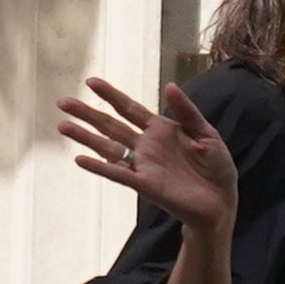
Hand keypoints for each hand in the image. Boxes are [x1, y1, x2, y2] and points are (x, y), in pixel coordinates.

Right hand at [57, 78, 237, 237]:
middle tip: (63, 102)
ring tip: (62, 126)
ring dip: (85, 137)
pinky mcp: (145, 185)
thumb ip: (186, 111)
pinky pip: (118, 174)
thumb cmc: (216, 167)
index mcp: (160, 129)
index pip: (130, 108)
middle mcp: (146, 146)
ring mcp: (143, 165)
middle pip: (111, 125)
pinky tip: (80, 160)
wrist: (222, 201)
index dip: (111, 95)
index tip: (91, 82)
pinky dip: (99, 167)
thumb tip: (169, 86)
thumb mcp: (206, 133)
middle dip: (87, 113)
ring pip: (108, 147)